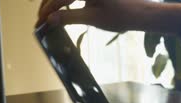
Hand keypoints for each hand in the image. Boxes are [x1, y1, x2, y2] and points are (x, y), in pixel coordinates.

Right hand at [35, 0, 180, 37]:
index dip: (47, 11)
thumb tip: (50, 20)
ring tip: (49, 16)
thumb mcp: (93, 18)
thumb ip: (69, 18)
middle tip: (41, 20)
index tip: (39, 22)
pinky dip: (66, 1)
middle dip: (48, 4)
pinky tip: (62, 10)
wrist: (141, 13)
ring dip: (56, 2)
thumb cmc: (120, 16)